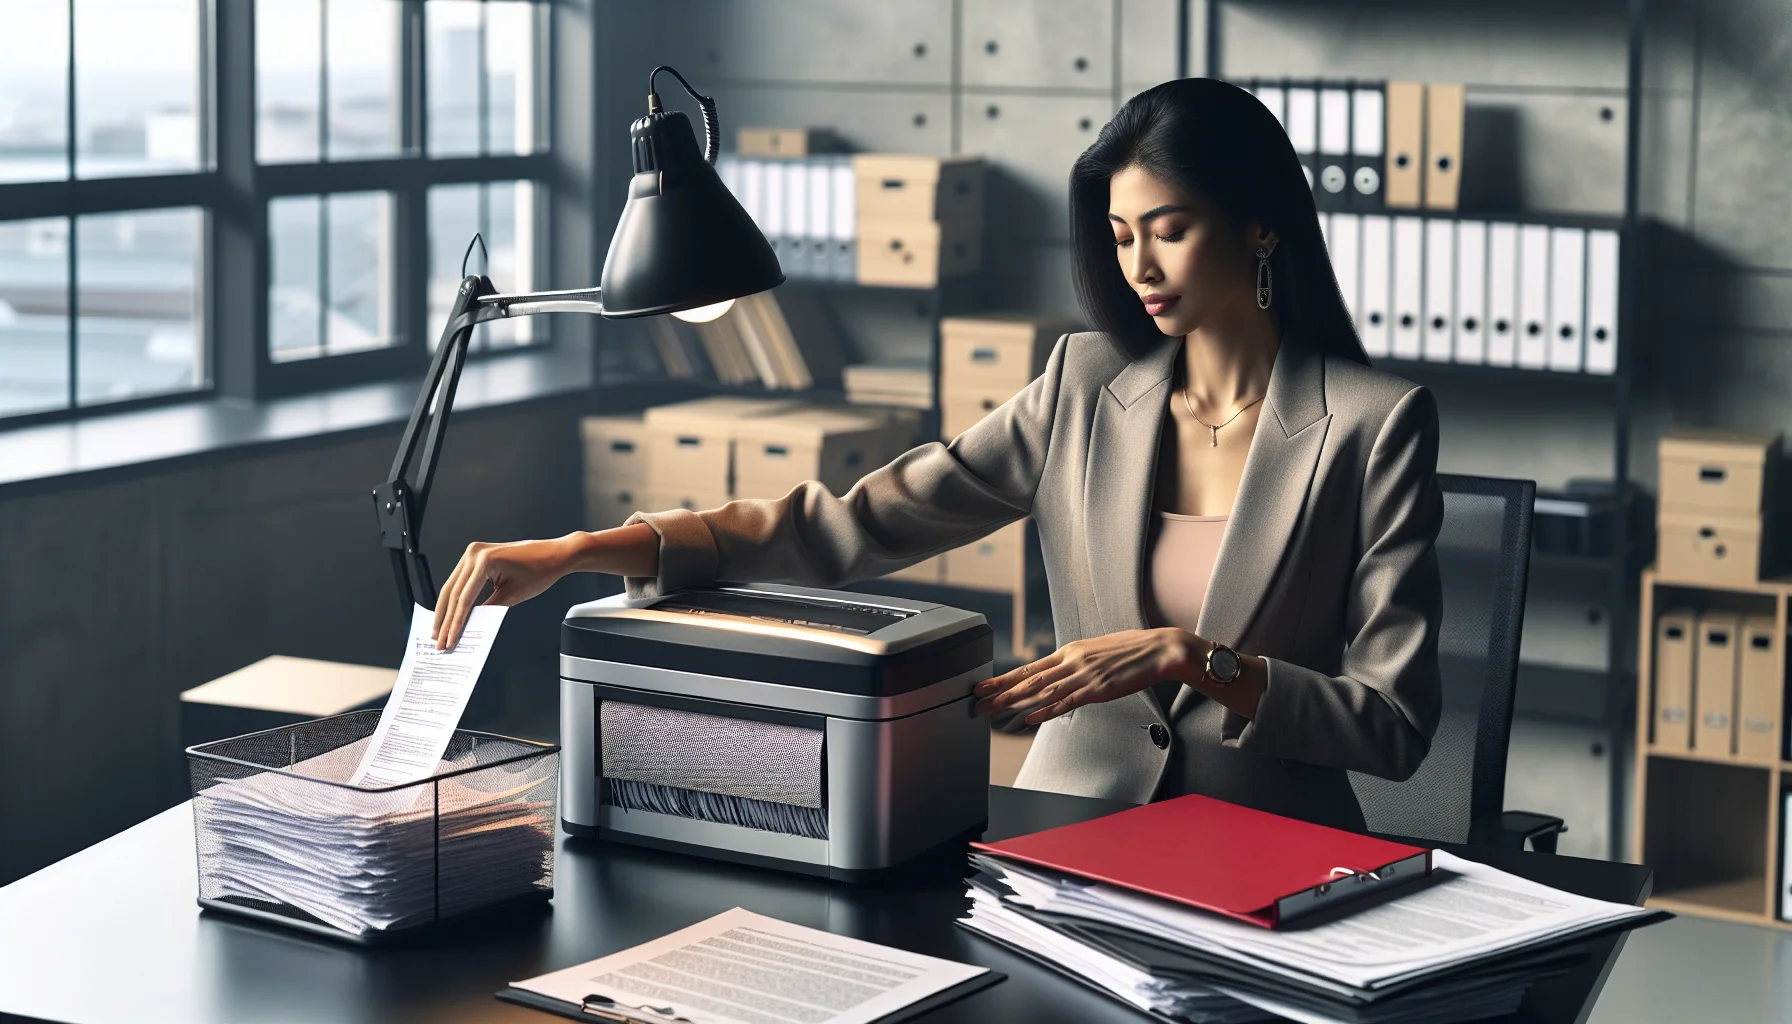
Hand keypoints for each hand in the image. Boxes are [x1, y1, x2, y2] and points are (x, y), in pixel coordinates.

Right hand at [432, 536, 579, 649]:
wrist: (553, 554)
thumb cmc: (540, 570)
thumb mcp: (513, 595)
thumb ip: (489, 609)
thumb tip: (469, 625)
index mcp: (484, 560)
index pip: (464, 598)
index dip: (455, 623)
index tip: (449, 641)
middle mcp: (474, 553)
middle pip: (452, 593)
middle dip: (445, 620)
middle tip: (439, 641)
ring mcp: (473, 553)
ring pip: (451, 587)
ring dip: (445, 611)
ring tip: (439, 632)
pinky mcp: (476, 557)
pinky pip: (460, 581)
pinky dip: (454, 599)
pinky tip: (448, 614)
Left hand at [972, 628, 1201, 725]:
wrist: (1160, 649)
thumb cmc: (1132, 650)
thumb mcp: (1097, 651)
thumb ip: (1077, 662)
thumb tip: (1061, 672)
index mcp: (1071, 650)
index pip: (1030, 666)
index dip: (1005, 677)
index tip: (985, 684)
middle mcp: (1073, 661)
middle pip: (1029, 679)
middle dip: (1000, 692)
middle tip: (978, 701)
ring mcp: (1084, 675)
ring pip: (1042, 691)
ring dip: (1015, 702)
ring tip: (994, 710)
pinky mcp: (1098, 689)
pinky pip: (1067, 702)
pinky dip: (1046, 711)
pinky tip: (1030, 718)